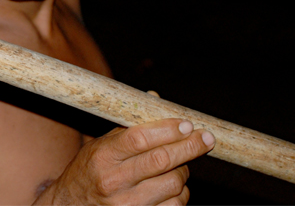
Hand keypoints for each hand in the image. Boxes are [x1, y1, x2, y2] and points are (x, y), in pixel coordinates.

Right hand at [35, 118, 214, 204]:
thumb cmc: (89, 170)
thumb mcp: (102, 144)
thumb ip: (130, 125)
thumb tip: (156, 98)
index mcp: (103, 156)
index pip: (139, 138)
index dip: (167, 129)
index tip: (186, 123)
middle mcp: (113, 182)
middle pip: (161, 161)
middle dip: (189, 147)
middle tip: (205, 138)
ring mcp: (127, 205)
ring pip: (173, 184)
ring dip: (183, 170)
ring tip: (179, 163)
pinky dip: (181, 193)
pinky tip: (173, 185)